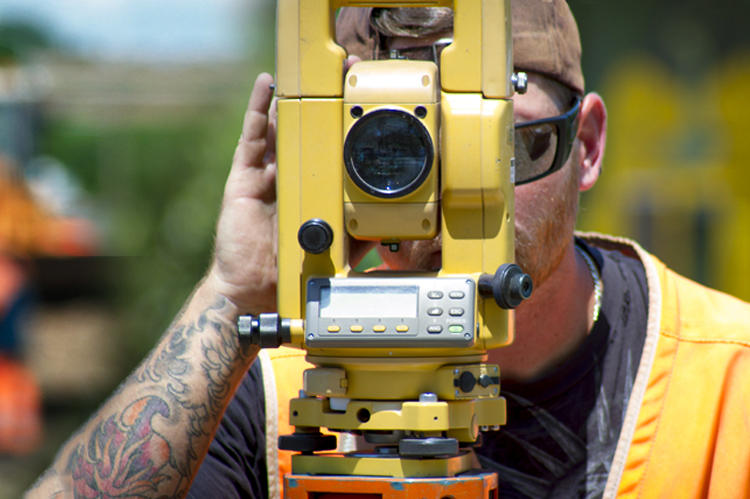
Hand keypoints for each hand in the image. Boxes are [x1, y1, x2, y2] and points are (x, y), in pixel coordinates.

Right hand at [207, 58, 368, 315]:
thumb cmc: (286, 268)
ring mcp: (264, 173)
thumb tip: (385, 231)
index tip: (362, 106)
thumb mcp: (329, 247)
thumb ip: (353, 234)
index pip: (326, 151)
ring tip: (309, 69)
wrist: (252, 287)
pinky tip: (266, 84)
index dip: (341, 128)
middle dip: (322, 103)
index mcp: (307, 190)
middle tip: (343, 75)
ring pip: (279, 128)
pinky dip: (258, 108)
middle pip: (305, 132)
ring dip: (292, 98)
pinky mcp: (243, 175)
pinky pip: (251, 136)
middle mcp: (286, 177)